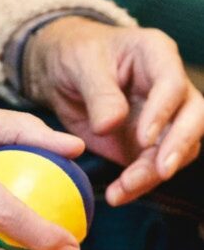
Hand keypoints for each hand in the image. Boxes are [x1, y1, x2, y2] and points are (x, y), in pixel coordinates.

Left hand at [24, 17, 203, 205]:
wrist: (60, 70)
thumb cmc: (75, 54)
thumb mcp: (81, 64)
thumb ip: (99, 93)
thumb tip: (110, 125)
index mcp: (157, 54)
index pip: (173, 85)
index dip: (163, 112)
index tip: (143, 137)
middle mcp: (171, 87)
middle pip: (194, 118)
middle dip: (179, 146)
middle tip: (160, 171)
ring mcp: (164, 117)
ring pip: (178, 148)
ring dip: (154, 173)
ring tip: (124, 189)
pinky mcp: (149, 143)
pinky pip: (153, 166)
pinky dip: (138, 183)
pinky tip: (118, 194)